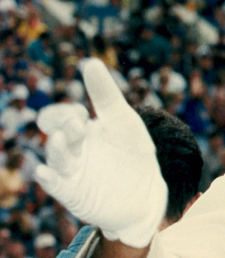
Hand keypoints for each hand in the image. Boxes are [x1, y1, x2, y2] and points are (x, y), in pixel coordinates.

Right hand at [35, 59, 166, 246]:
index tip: (81, 114)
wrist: (148, 193)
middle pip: (57, 135)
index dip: (64, 114)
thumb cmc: (133, 154)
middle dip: (64, 128)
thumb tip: (90, 62)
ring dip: (55, 150)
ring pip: (56, 160)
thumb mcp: (123, 121)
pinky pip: (58, 187)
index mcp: (81, 131)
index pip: (60, 117)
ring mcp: (73, 174)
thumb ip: (106, 95)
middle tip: (78, 124)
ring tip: (58, 139)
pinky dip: (49, 180)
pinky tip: (43, 172)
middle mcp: (72, 151)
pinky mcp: (77, 196)